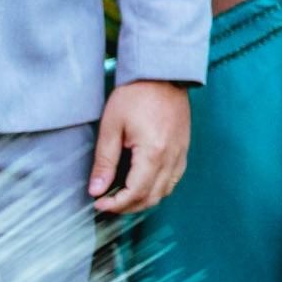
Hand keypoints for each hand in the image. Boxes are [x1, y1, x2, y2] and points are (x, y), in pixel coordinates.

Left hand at [89, 80, 190, 213]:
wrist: (162, 74)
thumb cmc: (135, 95)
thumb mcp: (111, 127)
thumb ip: (104, 162)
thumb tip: (97, 190)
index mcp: (153, 152)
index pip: (135, 193)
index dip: (115, 205)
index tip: (98, 205)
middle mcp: (172, 156)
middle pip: (152, 197)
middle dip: (128, 207)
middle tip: (107, 203)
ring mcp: (181, 152)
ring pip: (166, 190)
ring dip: (144, 200)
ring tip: (123, 196)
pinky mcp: (184, 147)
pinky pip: (174, 178)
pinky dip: (158, 187)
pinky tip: (143, 182)